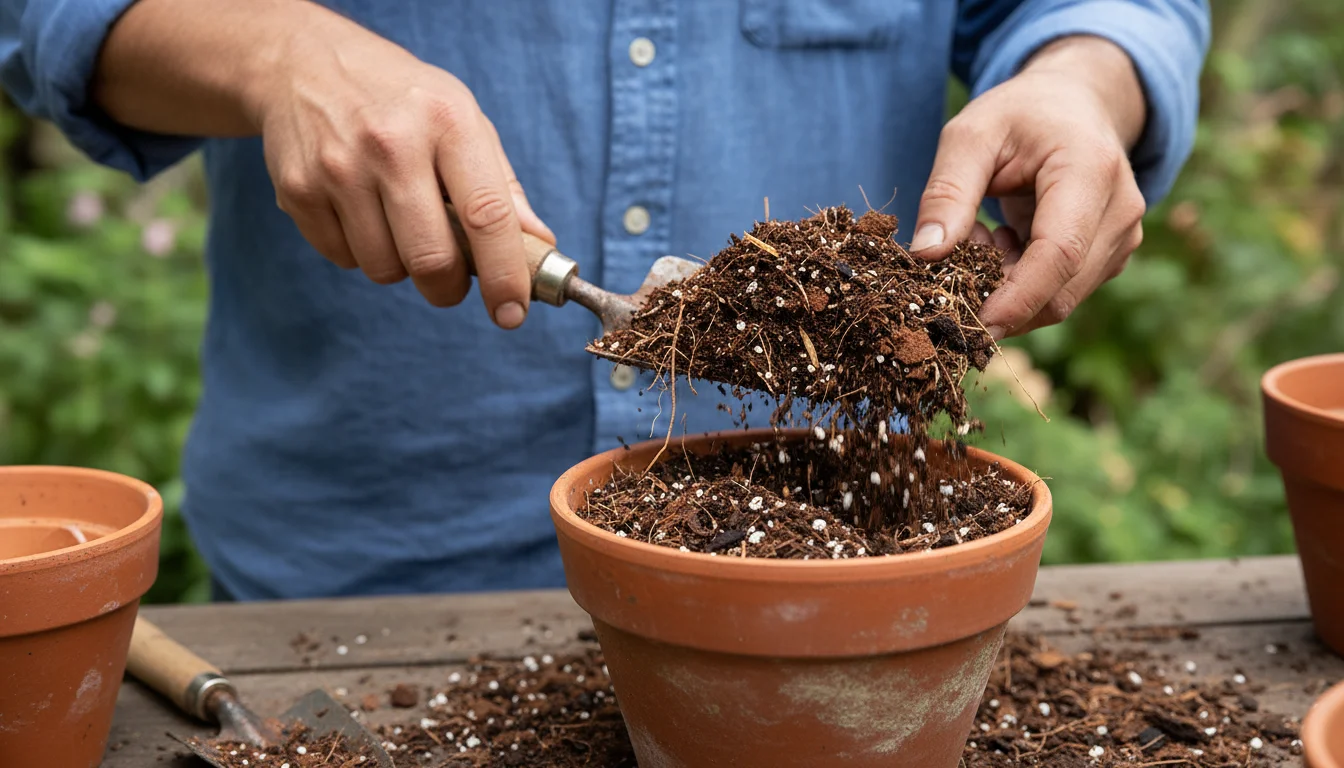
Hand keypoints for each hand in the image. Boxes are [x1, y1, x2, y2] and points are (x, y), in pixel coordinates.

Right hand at [246, 14, 553, 327]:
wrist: (304, 63)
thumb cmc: (402, 99)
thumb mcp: (463, 119)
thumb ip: (502, 187)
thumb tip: (538, 246)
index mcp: (448, 121)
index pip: (487, 215)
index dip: (505, 274)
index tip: (512, 313)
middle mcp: (392, 143)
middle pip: (432, 259)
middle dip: (449, 288)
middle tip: (452, 280)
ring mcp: (339, 167)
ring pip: (385, 269)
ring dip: (401, 267)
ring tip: (399, 224)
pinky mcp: (298, 190)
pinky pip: (344, 259)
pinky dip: (360, 252)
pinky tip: (360, 212)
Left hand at [910, 36, 1148, 338]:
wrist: (1074, 105)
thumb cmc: (1019, 115)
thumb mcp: (970, 135)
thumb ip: (947, 191)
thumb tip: (925, 254)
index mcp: (1090, 170)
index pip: (1059, 252)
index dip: (1015, 297)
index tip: (970, 323)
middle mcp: (1119, 211)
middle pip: (1060, 289)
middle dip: (997, 294)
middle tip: (956, 254)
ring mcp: (1120, 240)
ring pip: (1057, 300)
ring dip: (1004, 287)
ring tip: (981, 234)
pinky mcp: (1109, 259)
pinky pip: (1058, 294)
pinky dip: (1017, 283)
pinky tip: (1000, 241)